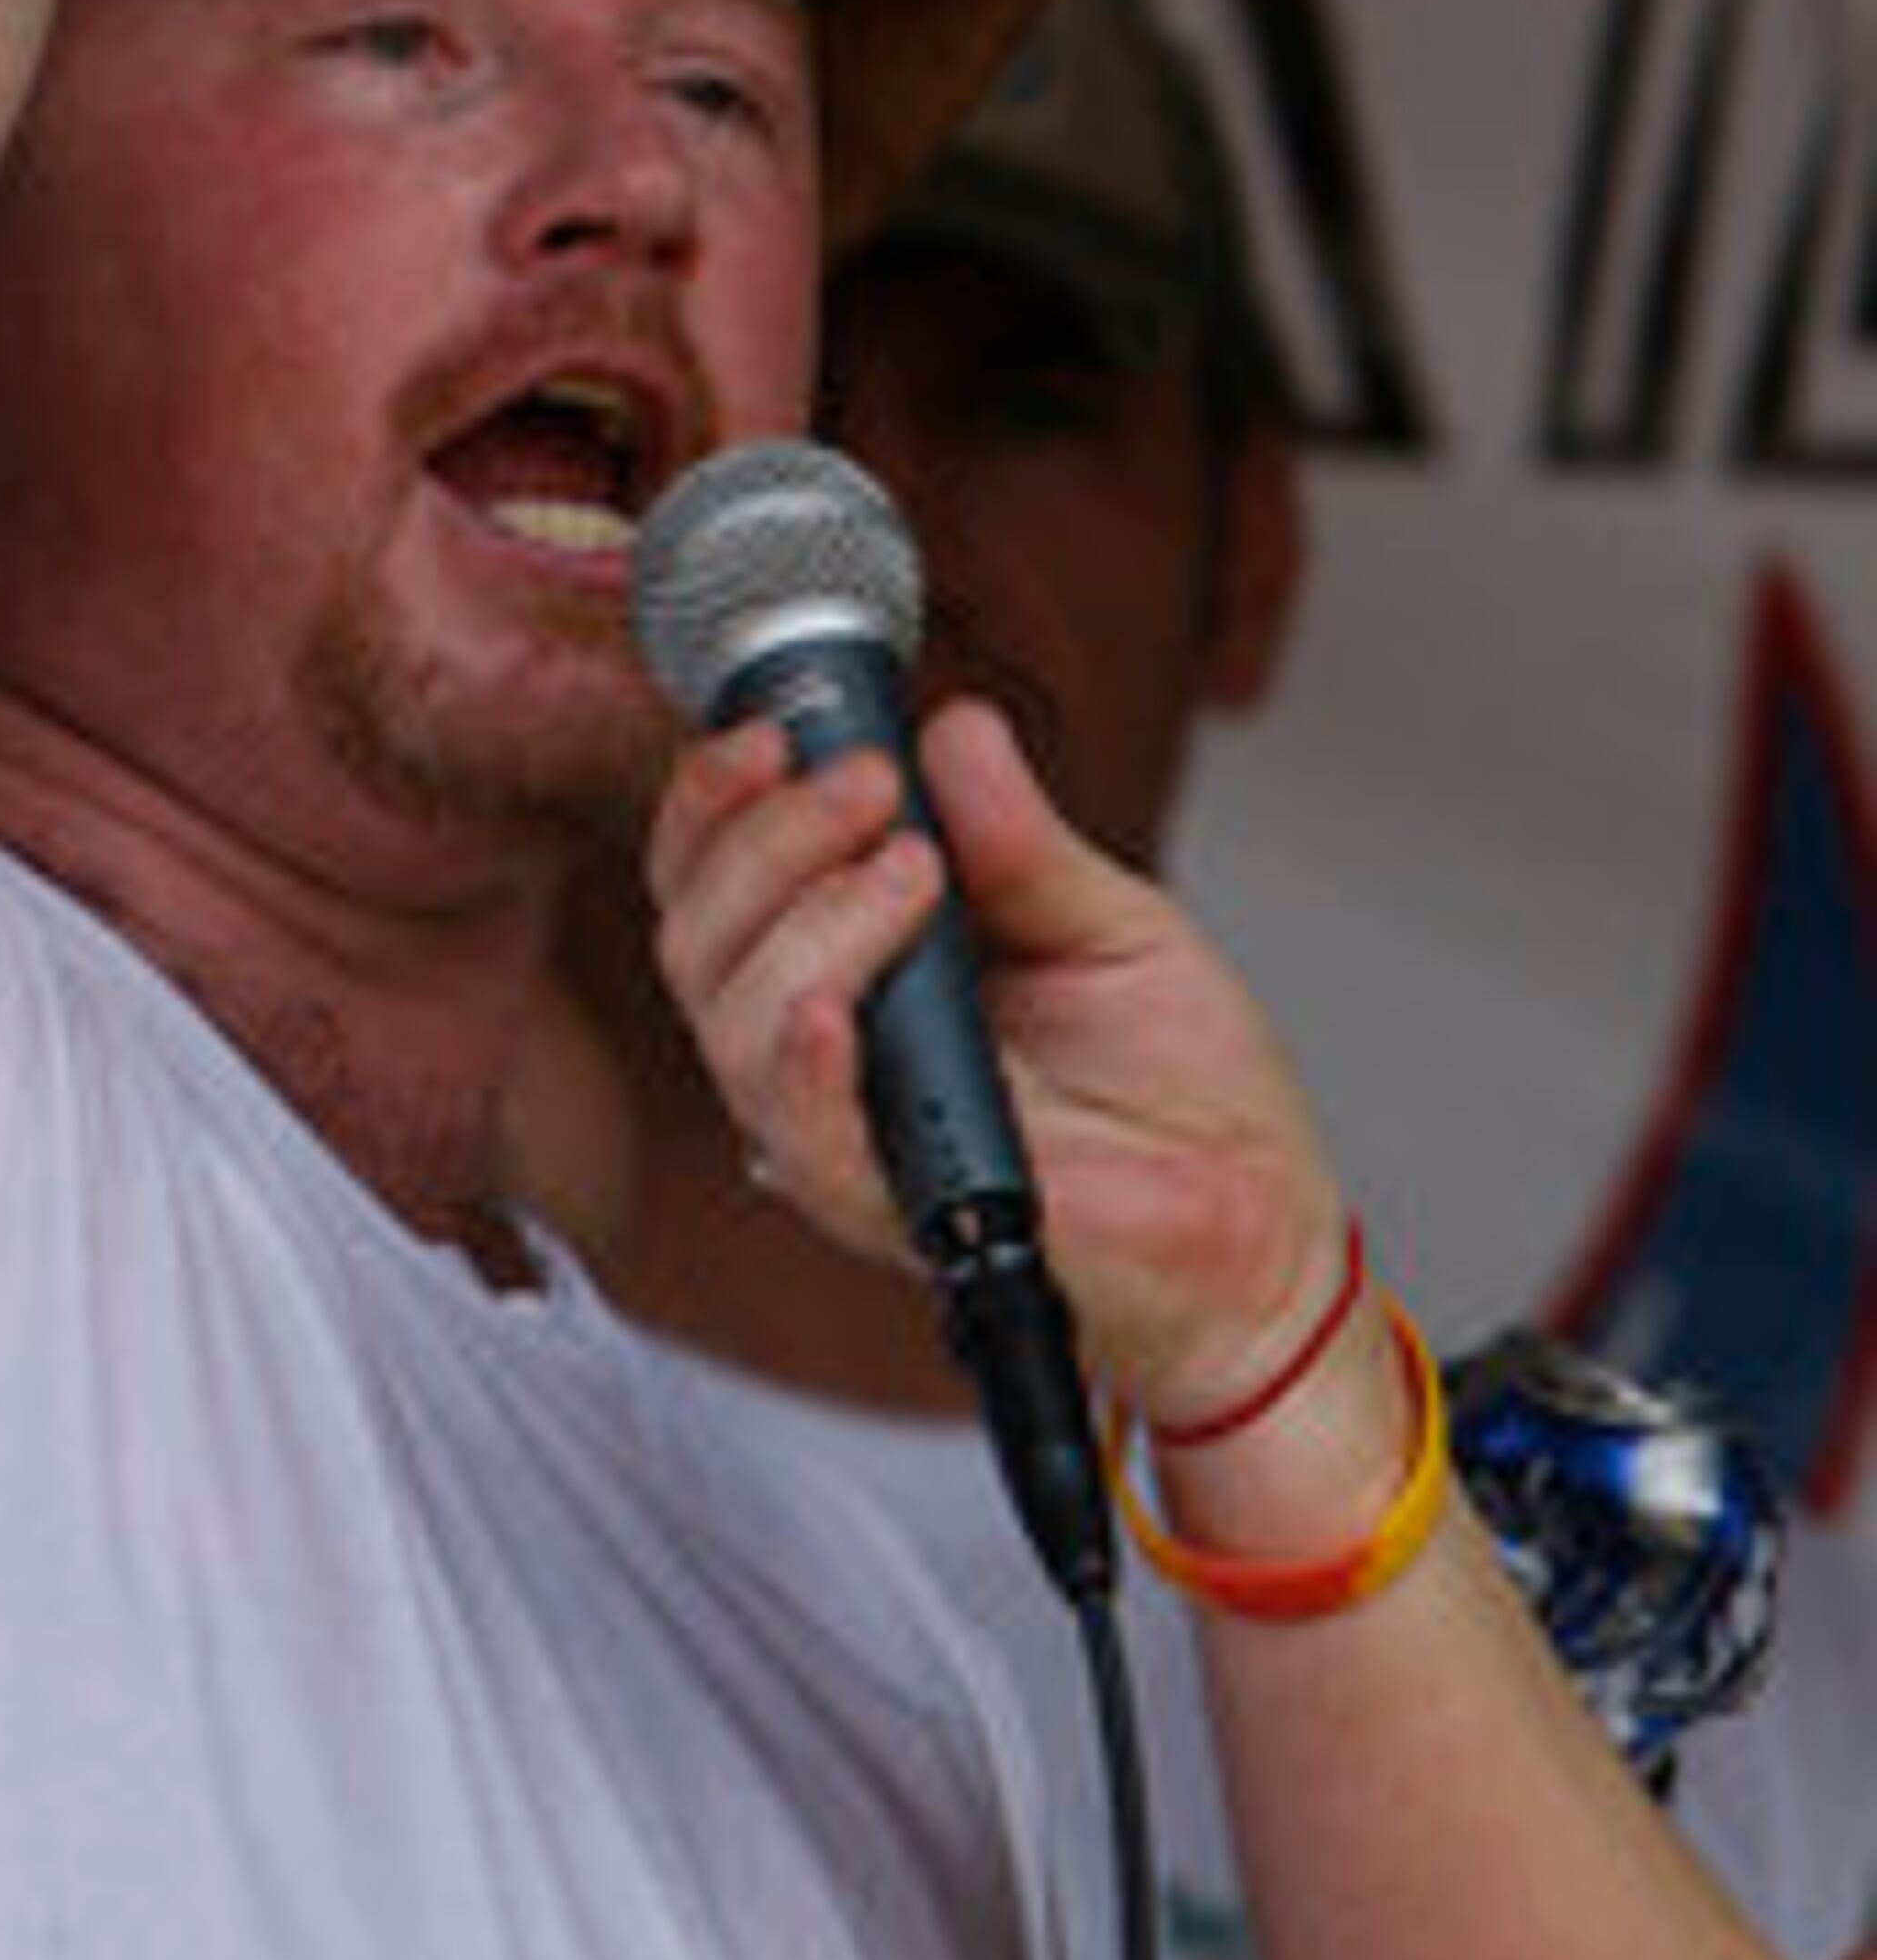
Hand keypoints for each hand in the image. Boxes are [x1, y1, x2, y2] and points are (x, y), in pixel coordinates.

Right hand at [643, 689, 1350, 1431]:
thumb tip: (954, 727)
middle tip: (870, 783)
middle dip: (766, 835)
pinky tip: (834, 1007)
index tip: (772, 732)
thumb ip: (1019, 837)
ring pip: (729, 1021)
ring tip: (913, 868)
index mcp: (856, 968)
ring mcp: (848, 1133)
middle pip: (700, 934)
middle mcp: (826, 1050)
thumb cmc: (1184, 1097)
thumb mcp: (1108, 923)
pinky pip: (802, 1139)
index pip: (717, 877)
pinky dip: (801, 1062)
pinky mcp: (893, 1212)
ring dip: (805, 920)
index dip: (714, 799)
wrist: (1260, 1232)